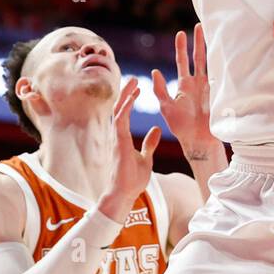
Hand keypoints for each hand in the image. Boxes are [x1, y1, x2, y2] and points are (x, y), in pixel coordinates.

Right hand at [98, 77, 161, 222]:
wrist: (125, 194)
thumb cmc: (133, 179)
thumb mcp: (146, 158)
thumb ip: (149, 144)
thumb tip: (156, 130)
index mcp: (124, 138)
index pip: (125, 113)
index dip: (130, 100)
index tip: (138, 88)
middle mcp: (118, 136)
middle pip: (120, 109)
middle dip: (127, 93)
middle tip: (134, 79)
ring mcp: (117, 139)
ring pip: (119, 111)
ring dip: (126, 96)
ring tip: (133, 83)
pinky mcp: (119, 143)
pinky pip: (121, 121)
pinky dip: (125, 108)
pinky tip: (131, 98)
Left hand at [152, 25, 219, 156]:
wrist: (199, 141)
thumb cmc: (181, 127)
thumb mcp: (166, 107)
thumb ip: (160, 90)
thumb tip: (154, 71)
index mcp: (184, 85)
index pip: (182, 62)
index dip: (181, 48)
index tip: (180, 33)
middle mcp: (198, 82)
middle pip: (198, 57)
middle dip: (199, 41)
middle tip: (200, 24)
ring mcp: (210, 86)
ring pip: (211, 62)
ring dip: (212, 48)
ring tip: (215, 33)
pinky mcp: (219, 92)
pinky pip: (222, 74)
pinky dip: (224, 63)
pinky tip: (227, 51)